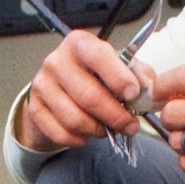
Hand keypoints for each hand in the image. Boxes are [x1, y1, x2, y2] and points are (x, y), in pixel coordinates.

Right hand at [20, 29, 153, 150]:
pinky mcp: (34, 109)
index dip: (118, 78)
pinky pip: (61, 133)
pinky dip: (80, 140)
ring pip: (75, 118)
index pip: (98, 56)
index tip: (133, 95)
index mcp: (79, 43)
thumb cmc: (94, 76)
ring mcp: (41, 85)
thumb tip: (150, 90)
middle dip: (115, 116)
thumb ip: (138, 74)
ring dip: (98, 130)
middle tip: (131, 126)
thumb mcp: (119, 67)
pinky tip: (88, 134)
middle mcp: (56, 60)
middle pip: (88, 95)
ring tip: (108, 129)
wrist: (59, 90)